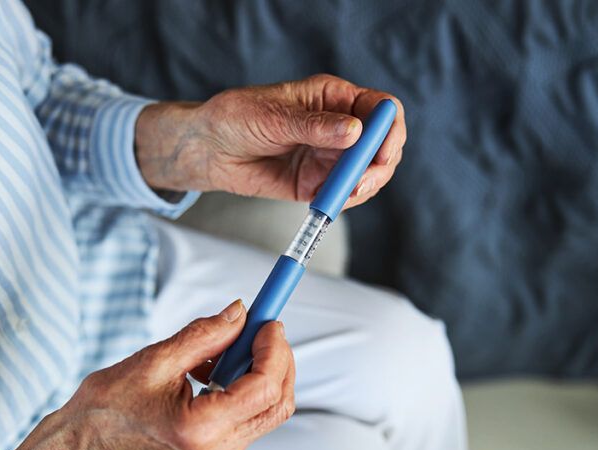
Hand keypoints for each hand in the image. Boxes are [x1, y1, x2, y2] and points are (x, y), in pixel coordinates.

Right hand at [57, 300, 294, 449]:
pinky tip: (213, 370)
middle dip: (277, 359)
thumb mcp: (156, 360)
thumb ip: (206, 335)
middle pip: (278, 402)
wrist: (88, 445)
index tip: (267, 321)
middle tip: (259, 326)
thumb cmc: (110, 407)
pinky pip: (251, 416)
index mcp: (201, 429)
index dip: (274, 350)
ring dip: (260, 371)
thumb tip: (241, 313)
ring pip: (268, 409)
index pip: (264, 387)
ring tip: (223, 350)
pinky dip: (245, 386)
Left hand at [135, 74, 405, 209]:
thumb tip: (355, 131)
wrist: (208, 149)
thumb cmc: (235, 118)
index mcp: (333, 97)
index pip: (382, 108)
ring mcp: (331, 155)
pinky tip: (326, 203)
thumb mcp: (274, 117)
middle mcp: (339, 125)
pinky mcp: (318, 182)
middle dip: (379, 166)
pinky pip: (344, 194)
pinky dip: (342, 201)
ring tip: (338, 196)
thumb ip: (315, 127)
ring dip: (362, 187)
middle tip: (359, 184)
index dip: (389, 130)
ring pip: (368, 173)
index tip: (382, 153)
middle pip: (383, 144)